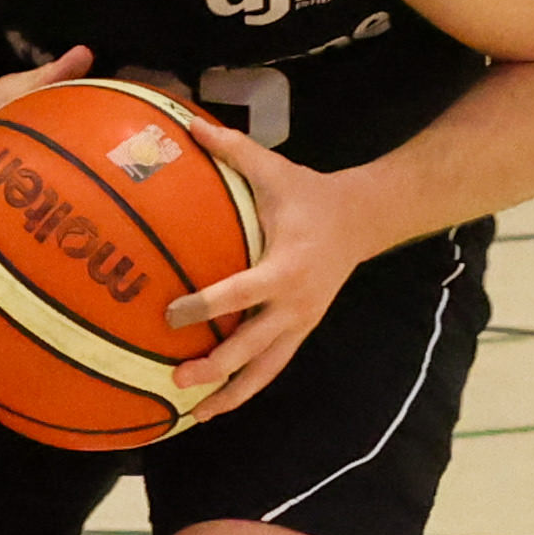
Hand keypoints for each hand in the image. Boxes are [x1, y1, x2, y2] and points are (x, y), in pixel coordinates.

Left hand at [163, 114, 373, 415]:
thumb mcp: (273, 169)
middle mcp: (294, 304)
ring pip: (265, 370)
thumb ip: (230, 148)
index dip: (205, 306)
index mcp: (284, 268)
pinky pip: (273, 366)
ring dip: (231, 393)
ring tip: (194, 415)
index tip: (170, 314)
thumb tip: (184, 119)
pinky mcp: (301, 331)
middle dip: (216, 365)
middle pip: (253, 347)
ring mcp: (300, 323)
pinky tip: (216, 404)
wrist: (363, 220)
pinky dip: (247, 387)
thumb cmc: (308, 193)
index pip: (240, 294)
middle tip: (176, 377)